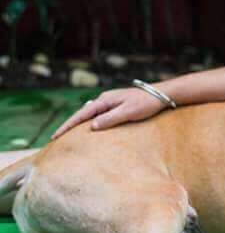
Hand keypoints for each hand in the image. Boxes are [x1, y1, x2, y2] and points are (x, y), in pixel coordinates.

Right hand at [51, 87, 167, 138]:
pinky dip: (89, 121)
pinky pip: (98, 114)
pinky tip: (89, 128)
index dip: (67, 126)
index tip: (55, 137)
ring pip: (89, 114)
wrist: (161, 94)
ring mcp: (110, 101)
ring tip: (68, 135)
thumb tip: (91, 126)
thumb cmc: (146, 103)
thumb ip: (110, 119)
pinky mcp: (117, 105)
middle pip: (82, 114)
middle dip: (69, 125)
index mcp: (105, 100)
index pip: (81, 115)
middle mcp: (105, 99)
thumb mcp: (128, 112)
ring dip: (78, 123)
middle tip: (55, 138)